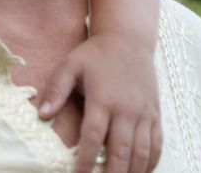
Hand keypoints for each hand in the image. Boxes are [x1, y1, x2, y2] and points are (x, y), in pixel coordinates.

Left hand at [37, 34, 161, 172]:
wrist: (129, 39)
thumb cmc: (95, 54)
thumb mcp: (70, 65)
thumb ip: (56, 89)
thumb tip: (42, 114)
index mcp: (103, 99)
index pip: (93, 138)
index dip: (86, 162)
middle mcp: (127, 109)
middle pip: (121, 151)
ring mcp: (144, 113)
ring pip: (142, 152)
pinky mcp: (155, 114)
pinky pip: (157, 144)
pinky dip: (151, 162)